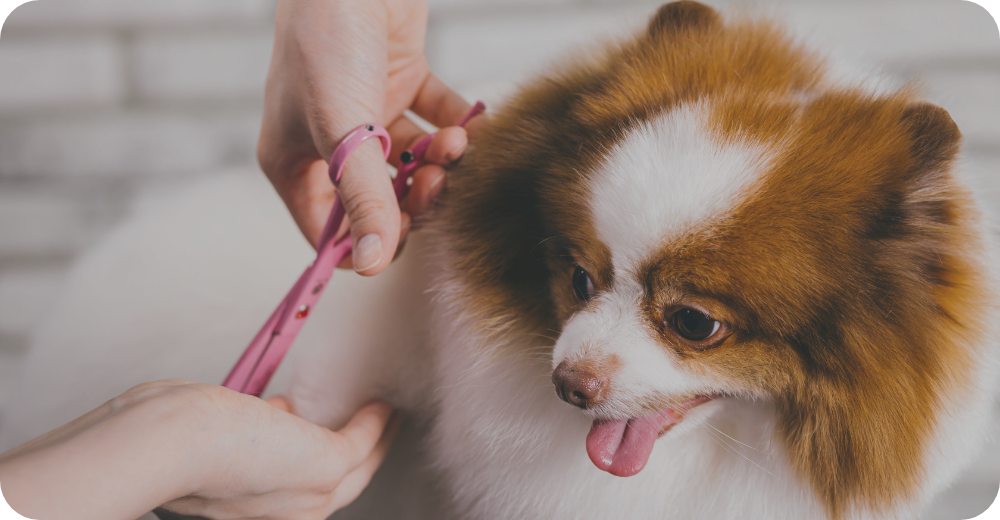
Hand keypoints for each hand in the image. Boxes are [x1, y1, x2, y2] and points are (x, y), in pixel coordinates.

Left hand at [0, 381, 400, 519]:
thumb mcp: (215, 444)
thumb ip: (248, 437)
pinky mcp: (324, 468)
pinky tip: (381, 404)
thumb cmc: (170, 441)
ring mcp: (308, 498)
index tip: (318, 423)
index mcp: (253, 515)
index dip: (309, 452)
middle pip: (339, 487)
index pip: (295, 490)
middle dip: (359, 454)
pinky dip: (376, 422)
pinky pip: (364, 444)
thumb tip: (276, 414)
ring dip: (377, 439)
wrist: (167, 443)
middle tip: (373, 423)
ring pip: (358, 470)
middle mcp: (285, 516)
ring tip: (385, 414)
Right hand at [257, 0, 473, 273]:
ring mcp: (367, 113)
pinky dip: (456, 128)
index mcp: (294, 162)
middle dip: (414, 198)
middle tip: (436, 181)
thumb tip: (373, 261)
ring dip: (439, 162)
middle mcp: (330, 143)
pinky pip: (436, 121)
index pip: (328, 232)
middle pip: (380, 201)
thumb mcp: (343, 128)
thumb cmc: (328, 41)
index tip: (403, 235)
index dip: (367, 242)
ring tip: (453, 143)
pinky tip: (472, 125)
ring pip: (412, 163)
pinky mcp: (402, 82)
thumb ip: (364, 196)